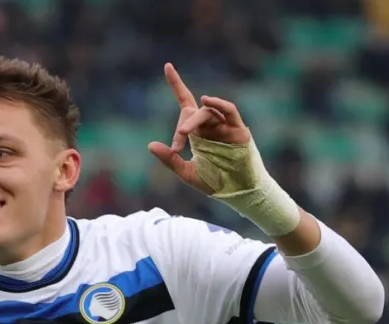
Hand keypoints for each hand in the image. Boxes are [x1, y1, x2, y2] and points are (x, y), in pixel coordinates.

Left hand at [148, 63, 250, 193]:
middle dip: (182, 126)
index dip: (176, 84)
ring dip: (193, 121)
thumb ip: (170, 160)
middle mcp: (211, 125)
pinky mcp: (238, 130)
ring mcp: (225, 126)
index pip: (186, 102)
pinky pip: (228, 111)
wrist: (237, 192)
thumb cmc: (214, 182)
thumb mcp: (186, 172)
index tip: (167, 66)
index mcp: (198, 131)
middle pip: (192, 111)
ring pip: (207, 112)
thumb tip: (149, 145)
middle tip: (176, 146)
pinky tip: (206, 101)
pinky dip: (218, 104)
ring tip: (183, 135)